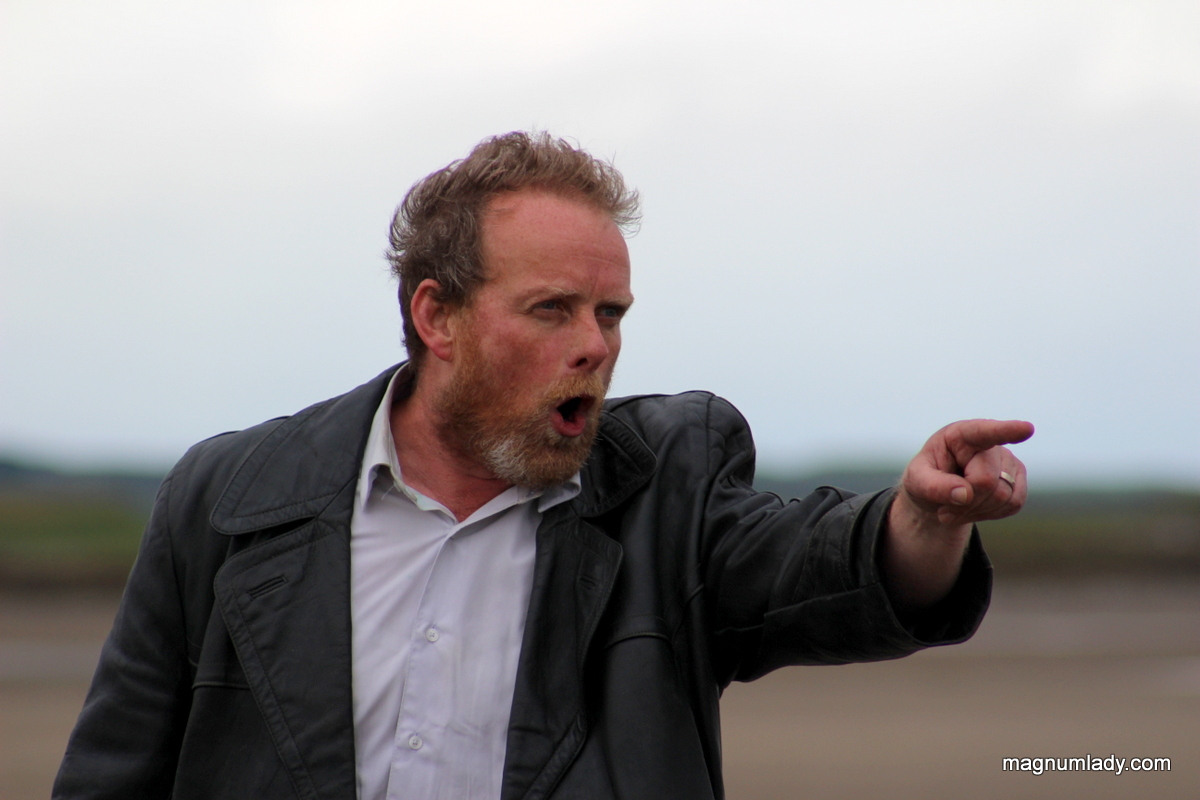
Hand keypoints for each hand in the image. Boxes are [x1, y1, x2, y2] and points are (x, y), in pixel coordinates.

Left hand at [883, 418, 1033, 608]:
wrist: (937, 495)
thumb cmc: (925, 480)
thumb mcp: (916, 482)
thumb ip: (934, 486)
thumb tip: (965, 494)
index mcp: (960, 435)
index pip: (984, 432)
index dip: (1006, 431)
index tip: (1026, 428)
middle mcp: (989, 444)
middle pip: (986, 481)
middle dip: (965, 501)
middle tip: (944, 509)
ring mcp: (1007, 461)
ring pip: (1003, 496)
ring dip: (975, 510)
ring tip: (957, 506)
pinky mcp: (1018, 479)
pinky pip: (1014, 504)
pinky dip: (990, 514)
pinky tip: (974, 508)